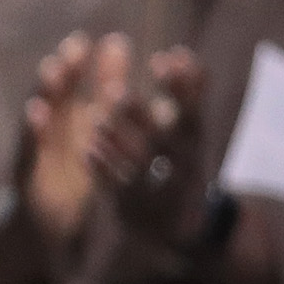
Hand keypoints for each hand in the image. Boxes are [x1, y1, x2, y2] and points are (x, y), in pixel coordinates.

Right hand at [18, 31, 108, 247]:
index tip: (117, 43)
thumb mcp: (102, 157)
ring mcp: (39, 149)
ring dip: (47, 90)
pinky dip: (32, 129)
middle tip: (79, 44)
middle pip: (64, 93)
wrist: (44, 228)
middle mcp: (57, 132)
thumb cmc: (76, 187)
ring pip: (42, 113)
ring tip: (54, 67)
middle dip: (72, 68)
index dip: (103, 69)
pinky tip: (36, 113)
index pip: (93, 93)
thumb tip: (168, 105)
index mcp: (79, 126)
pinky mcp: (26, 172)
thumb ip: (122, 129)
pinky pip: (29, 147)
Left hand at [89, 44, 204, 247]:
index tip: (165, 57)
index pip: (194, 113)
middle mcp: (184, 168)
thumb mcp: (191, 134)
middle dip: (140, 117)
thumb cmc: (182, 165)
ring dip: (118, 142)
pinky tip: (86, 152)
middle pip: (165, 142)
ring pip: (140, 167)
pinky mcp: (136, 209)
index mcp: (197, 145)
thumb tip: (181, 53)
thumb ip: (188, 96)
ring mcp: (161, 190)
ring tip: (94, 118)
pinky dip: (105, 171)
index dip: (183, 88)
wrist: (181, 229)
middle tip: (112, 89)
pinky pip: (119, 189)